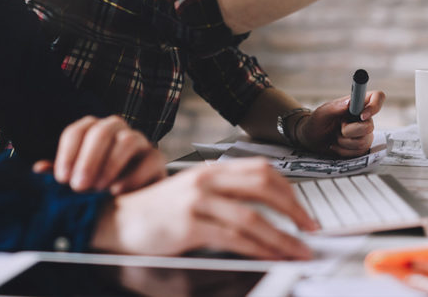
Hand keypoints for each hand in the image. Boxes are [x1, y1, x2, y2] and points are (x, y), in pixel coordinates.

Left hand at [32, 115, 165, 194]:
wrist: (133, 199)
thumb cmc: (99, 185)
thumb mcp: (77, 180)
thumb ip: (61, 174)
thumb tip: (38, 169)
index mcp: (91, 131)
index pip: (77, 131)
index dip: (67, 153)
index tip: (62, 178)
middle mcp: (115, 130)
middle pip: (101, 131)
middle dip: (87, 159)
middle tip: (79, 186)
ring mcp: (138, 141)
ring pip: (126, 140)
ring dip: (110, 164)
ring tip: (99, 188)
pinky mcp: (156, 158)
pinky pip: (149, 159)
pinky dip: (133, 176)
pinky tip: (119, 192)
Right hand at [90, 158, 317, 259]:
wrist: (117, 220)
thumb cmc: (156, 212)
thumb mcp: (192, 194)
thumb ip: (223, 198)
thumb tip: (266, 217)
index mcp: (209, 171)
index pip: (261, 170)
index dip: (289, 190)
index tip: (304, 210)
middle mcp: (205, 180)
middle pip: (264, 186)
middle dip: (294, 209)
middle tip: (311, 228)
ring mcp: (197, 201)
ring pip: (254, 217)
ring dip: (283, 237)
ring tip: (299, 251)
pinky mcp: (189, 224)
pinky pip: (234, 238)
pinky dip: (259, 249)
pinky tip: (271, 257)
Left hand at [298, 90, 385, 156]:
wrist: (312, 140)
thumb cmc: (316, 122)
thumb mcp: (321, 113)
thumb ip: (335, 107)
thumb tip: (350, 102)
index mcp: (356, 104)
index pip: (377, 97)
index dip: (374, 106)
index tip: (361, 116)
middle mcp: (364, 117)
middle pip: (370, 126)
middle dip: (349, 131)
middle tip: (338, 128)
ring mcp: (364, 133)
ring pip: (363, 142)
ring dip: (344, 142)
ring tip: (335, 136)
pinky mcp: (361, 147)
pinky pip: (358, 152)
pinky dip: (344, 151)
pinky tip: (336, 145)